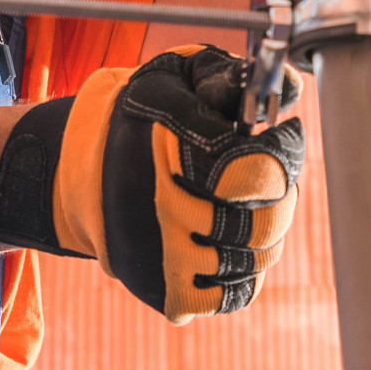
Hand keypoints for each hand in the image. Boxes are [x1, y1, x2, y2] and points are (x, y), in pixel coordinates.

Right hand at [0, 46, 302, 321]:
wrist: (78, 174)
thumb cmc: (140, 117)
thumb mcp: (176, 75)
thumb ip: (231, 76)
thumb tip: (293, 87)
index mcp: (170, 152)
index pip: (259, 170)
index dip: (285, 148)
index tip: (285, 132)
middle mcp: (166, 210)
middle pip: (266, 222)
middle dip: (280, 193)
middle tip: (269, 174)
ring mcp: (166, 257)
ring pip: (256, 259)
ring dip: (265, 231)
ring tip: (248, 205)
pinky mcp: (165, 292)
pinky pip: (233, 295)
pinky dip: (243, 270)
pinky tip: (232, 240)